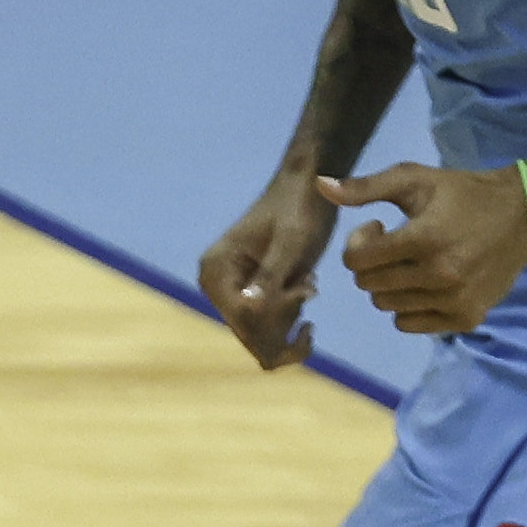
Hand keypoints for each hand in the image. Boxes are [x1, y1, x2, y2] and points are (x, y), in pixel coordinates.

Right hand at [199, 171, 343, 369]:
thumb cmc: (300, 207)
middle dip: (285, 319)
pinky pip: (267, 332)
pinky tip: (306, 287)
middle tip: (310, 285)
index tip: (309, 291)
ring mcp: (232, 296)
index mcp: (216, 271)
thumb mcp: (291, 239)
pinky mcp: (249, 299)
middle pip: (249, 335)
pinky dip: (292, 317)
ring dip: (291, 316)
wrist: (308, 188)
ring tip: (308, 280)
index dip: (277, 316)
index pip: (241, 319)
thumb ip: (270, 273)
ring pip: (260, 338)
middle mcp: (217, 289)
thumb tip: (247, 308)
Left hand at [318, 162, 526, 337]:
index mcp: (425, 237)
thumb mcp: (416, 180)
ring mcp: (454, 301)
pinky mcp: (466, 319)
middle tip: (396, 245)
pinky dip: (410, 306)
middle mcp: (439, 274)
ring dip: (390, 285)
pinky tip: (427, 283)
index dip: (358, 243)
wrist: (526, 215)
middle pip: (368, 286)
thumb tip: (320, 187)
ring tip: (414, 262)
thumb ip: (366, 187)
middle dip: (372, 264)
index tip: (378, 228)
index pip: (356, 261)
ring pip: (386, 307)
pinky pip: (409, 324)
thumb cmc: (464, 194)